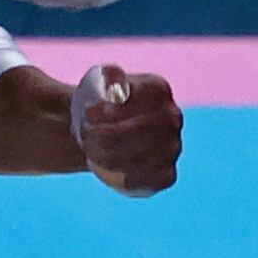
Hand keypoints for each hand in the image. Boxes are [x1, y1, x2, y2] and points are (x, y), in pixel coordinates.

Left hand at [71, 64, 181, 196]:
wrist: (101, 132)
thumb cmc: (100, 105)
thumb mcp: (99, 81)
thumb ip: (108, 77)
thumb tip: (115, 83)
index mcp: (158, 89)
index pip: (140, 98)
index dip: (111, 108)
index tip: (90, 112)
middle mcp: (173, 118)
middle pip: (140, 130)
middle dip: (105, 135)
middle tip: (84, 134)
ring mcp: (173, 148)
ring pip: (138, 158)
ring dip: (105, 155)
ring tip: (89, 149)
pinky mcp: (166, 176)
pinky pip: (141, 180)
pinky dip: (115, 175)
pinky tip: (102, 165)